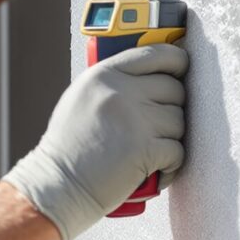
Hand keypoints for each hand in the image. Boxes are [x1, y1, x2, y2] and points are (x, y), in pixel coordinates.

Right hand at [2, 43, 186, 239]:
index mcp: (104, 74)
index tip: (181, 70)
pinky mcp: (146, 149)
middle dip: (171, 109)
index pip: (156, 54)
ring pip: (179, 122)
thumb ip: (113, 83)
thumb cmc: (68, 147)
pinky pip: (178, 150)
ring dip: (169, 139)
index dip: (177, 62)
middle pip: (175, 89)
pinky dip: (170, 165)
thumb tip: (154, 77)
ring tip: (147, 151)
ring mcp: (135, 120)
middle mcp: (121, 91)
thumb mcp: (81, 99)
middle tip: (155, 127)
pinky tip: (153, 170)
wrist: (58, 184)